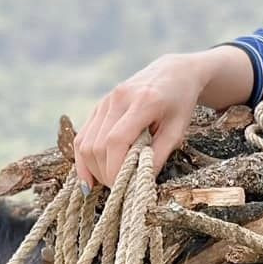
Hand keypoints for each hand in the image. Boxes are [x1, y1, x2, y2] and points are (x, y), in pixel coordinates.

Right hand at [74, 52, 209, 188]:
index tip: (122, 188)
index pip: (116, 141)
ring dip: (92, 168)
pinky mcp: (99, 105)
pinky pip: (83, 135)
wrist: (174, 73)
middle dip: (104, 173)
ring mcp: (105, 100)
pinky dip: (83, 158)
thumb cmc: (180, 103)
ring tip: (108, 182)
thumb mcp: (177, 130)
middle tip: (118, 189)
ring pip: (85, 142)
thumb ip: (159, 156)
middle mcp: (118, 98)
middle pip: (97, 145)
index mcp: (142, 102)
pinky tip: (89, 176)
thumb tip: (139, 183)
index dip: (114, 169)